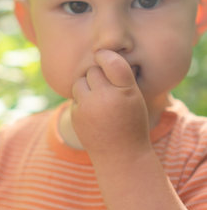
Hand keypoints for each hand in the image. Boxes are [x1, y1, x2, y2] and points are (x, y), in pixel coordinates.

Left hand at [71, 50, 150, 166]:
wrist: (121, 155)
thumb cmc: (131, 122)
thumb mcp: (134, 98)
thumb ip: (120, 77)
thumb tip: (99, 53)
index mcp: (125, 91)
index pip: (111, 61)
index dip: (105, 56)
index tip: (104, 57)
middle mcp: (105, 97)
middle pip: (92, 71)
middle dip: (98, 75)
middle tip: (108, 87)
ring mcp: (88, 108)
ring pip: (80, 82)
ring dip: (87, 85)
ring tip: (99, 99)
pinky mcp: (76, 116)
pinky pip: (75, 97)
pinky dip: (82, 101)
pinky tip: (93, 112)